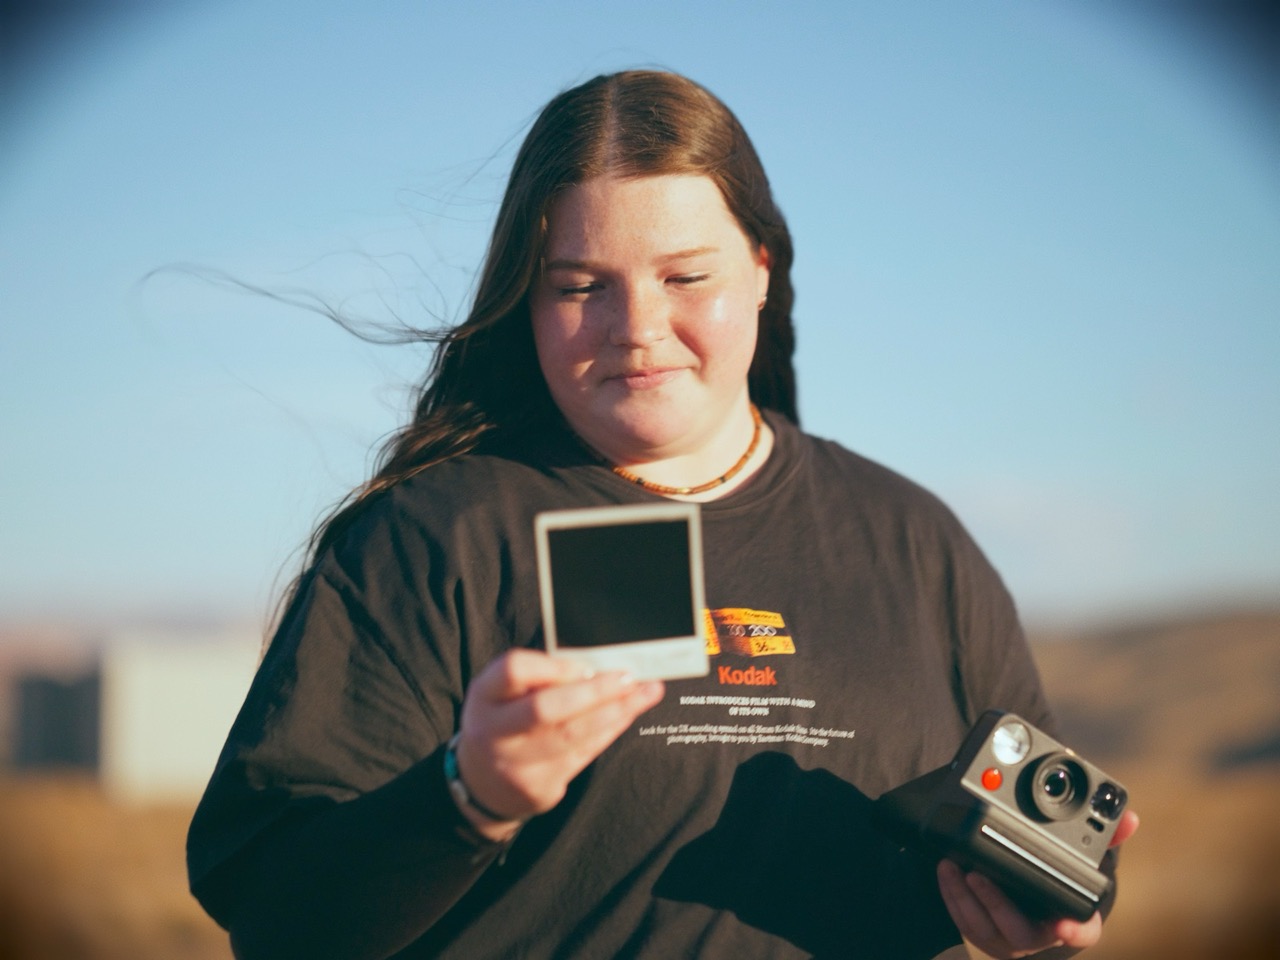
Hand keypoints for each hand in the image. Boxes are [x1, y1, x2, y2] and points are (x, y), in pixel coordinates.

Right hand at [451, 649, 664, 838]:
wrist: (483, 783)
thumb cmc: (504, 721)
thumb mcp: (506, 693)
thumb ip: (541, 677)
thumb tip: (598, 667)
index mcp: (485, 696)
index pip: (513, 671)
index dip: (554, 667)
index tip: (586, 666)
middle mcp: (494, 731)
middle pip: (545, 708)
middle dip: (594, 692)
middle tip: (628, 679)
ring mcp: (515, 764)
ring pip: (572, 735)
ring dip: (615, 711)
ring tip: (646, 693)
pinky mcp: (538, 787)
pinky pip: (583, 754)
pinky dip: (609, 731)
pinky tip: (628, 715)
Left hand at [937, 809, 1138, 957]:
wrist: (1033, 903)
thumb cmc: (1059, 880)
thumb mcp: (1083, 860)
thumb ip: (1105, 839)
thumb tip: (1130, 818)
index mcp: (1070, 919)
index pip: (1082, 931)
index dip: (1075, 930)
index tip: (1063, 924)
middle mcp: (1040, 934)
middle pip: (1020, 932)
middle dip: (996, 904)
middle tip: (978, 874)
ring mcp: (1009, 939)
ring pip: (985, 929)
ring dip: (964, 898)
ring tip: (952, 866)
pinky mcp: (984, 935)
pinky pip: (965, 923)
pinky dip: (952, 899)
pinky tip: (945, 873)